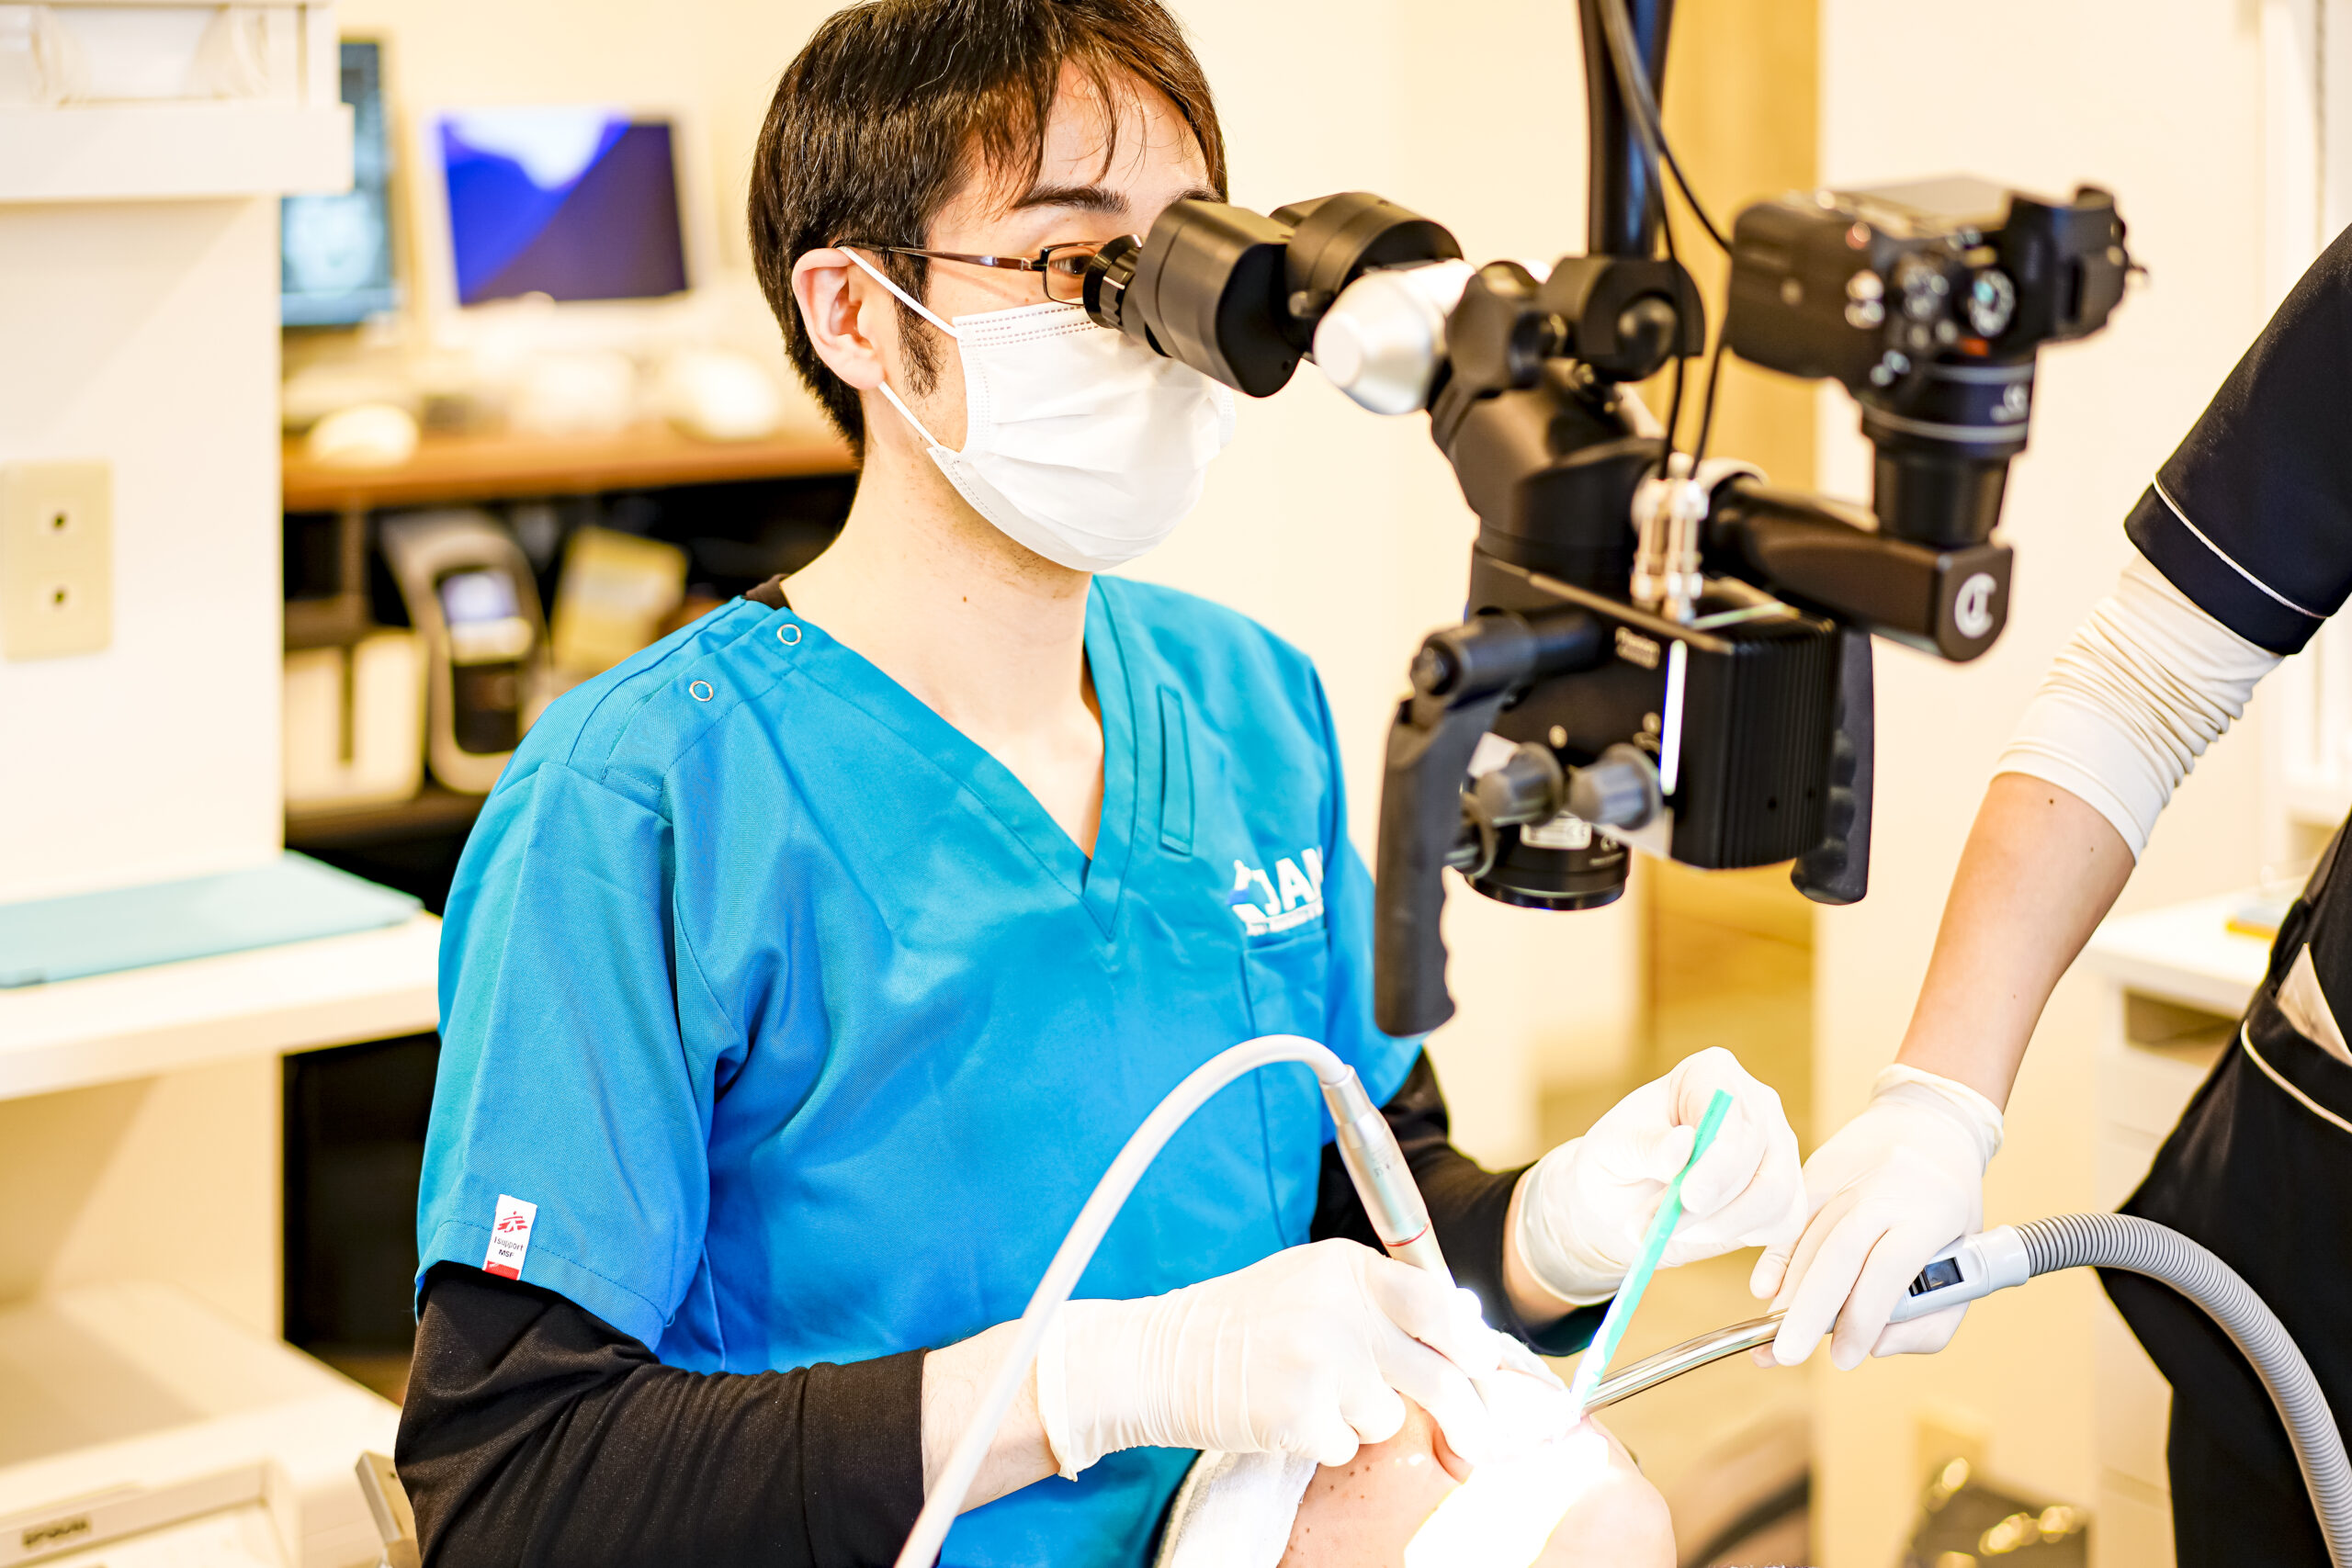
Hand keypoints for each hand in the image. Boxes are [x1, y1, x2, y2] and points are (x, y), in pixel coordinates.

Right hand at [1035, 1239, 1503, 1474]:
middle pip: (1442, 1373)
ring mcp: (1322, 1362)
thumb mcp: (1311, 1284)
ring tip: (1310, 1392)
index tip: (1485, 1371)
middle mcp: (1341, 1308)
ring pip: (1390, 1415)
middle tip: (1475, 1444)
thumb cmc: (1240, 1324)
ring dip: (1363, 1418)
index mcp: (1346, 1266)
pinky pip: (1348, 1444)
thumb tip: (1464, 1343)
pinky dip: (1326, 1441)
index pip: (1441, 1303)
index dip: (1473, 1345)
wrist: (1159, 1356)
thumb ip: (1377, 1303)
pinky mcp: (1300, 1414)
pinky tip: (1287, 1414)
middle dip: (1468, 1418)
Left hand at [1513, 1047, 1805, 1303]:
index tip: (1687, 1197)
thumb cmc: (1617, 1158)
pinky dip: (1742, 1236)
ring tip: (1667, 1228)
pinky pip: (1784, 1221)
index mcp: (1712, 1073)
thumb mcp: (1613, 1147)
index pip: (1732, 1115)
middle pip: (1756, 1158)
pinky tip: (1702, 1231)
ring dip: (1719, 1225)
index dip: (1716, 1161)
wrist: (1625, 1195)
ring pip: (1774, 1194)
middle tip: (1659, 1228)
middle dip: (1708, 1203)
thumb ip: (1646, 1146)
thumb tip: (1683, 1146)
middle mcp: (1756, 1104)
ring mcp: (1778, 1146)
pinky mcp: (1786, 1189)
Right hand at [1754, 1064, 2002, 1367]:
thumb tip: (1872, 1347)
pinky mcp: (1816, 1171)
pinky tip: (1765, 1288)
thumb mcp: (1969, 1263)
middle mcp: (1885, 1190)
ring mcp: (1847, 1177)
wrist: (1929, 1124)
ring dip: (1790, 1292)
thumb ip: (1929, 1320)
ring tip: (1774, 1337)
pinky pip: (1792, 1220)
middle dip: (1809, 1310)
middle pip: (1838, 1254)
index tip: (1845, 1357)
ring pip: (1810, 1240)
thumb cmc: (1952, 1208)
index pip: (1888, 1269)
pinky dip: (1777, 1257)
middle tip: (1785, 1354)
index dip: (1863, 1317)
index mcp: (1932, 1212)